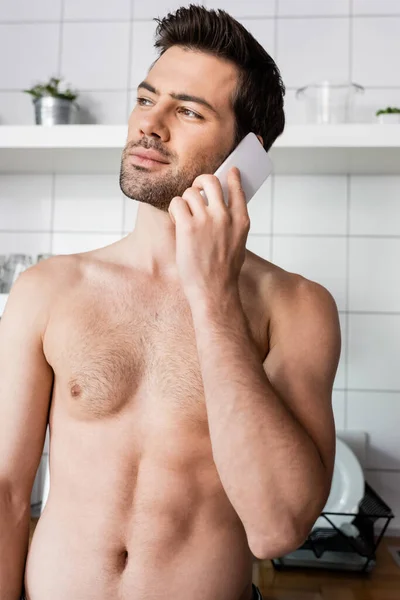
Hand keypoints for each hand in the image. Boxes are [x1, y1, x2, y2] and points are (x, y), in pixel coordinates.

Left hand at [168, 167, 249, 301]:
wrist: (214, 291)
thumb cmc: (224, 272)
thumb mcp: (239, 245)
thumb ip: (233, 225)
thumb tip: (225, 212)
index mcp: (241, 221)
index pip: (237, 189)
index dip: (232, 177)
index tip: (230, 171)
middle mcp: (225, 216)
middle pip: (210, 181)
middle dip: (200, 182)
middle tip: (195, 191)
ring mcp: (206, 220)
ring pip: (190, 192)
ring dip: (184, 201)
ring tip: (184, 216)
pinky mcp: (188, 227)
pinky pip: (177, 203)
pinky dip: (174, 210)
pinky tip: (177, 221)